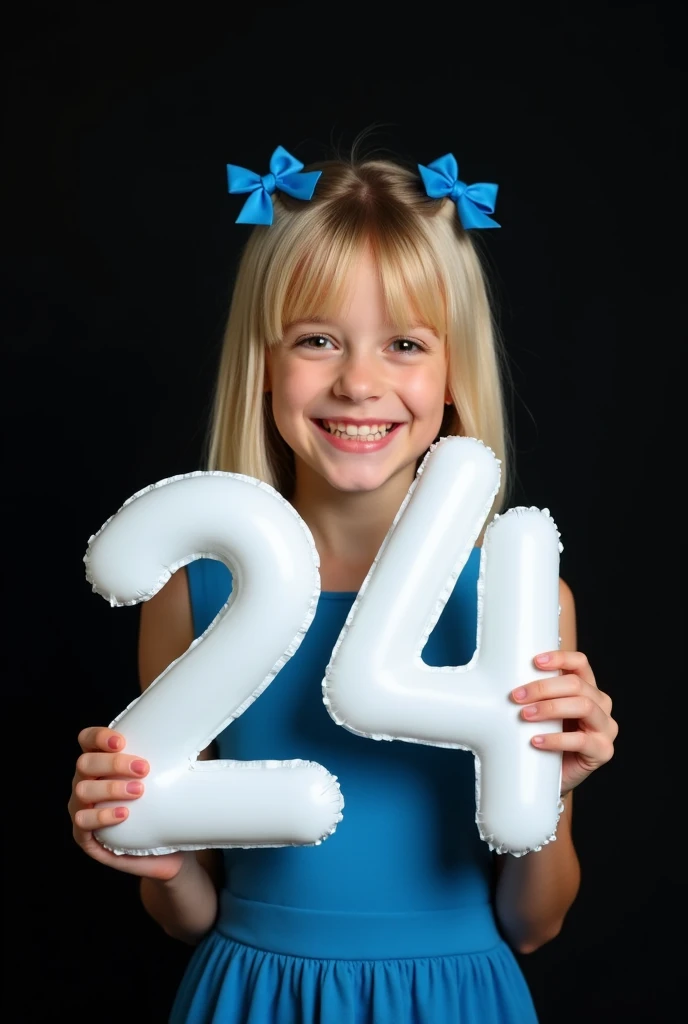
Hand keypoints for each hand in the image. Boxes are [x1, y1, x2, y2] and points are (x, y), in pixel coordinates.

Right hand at [68, 726, 184, 879]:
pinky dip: (101, 816)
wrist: (170, 851)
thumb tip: (199, 734)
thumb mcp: (169, 778)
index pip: (88, 740)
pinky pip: (82, 822)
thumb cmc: (165, 807)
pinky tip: (123, 814)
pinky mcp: (85, 837)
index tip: (123, 741)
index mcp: (101, 764)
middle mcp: (86, 783)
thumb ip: (173, 756)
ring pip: (82, 791)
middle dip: (113, 763)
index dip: (99, 737)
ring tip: (138, 791)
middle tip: (144, 769)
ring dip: (110, 788)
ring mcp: (82, 809)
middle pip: (85, 763)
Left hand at [511, 651, 617, 795]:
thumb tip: (505, 675)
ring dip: (550, 708)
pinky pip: (582, 740)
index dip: (560, 658)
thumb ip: (535, 693)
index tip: (534, 661)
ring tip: (525, 715)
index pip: (580, 663)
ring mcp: (606, 728)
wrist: (547, 777)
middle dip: (543, 688)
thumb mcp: (540, 710)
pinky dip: (556, 739)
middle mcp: (601, 704)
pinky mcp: (603, 751)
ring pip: (584, 706)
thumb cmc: (542, 736)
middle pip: (577, 685)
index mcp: (588, 688)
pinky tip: (536, 740)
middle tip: (517, 696)